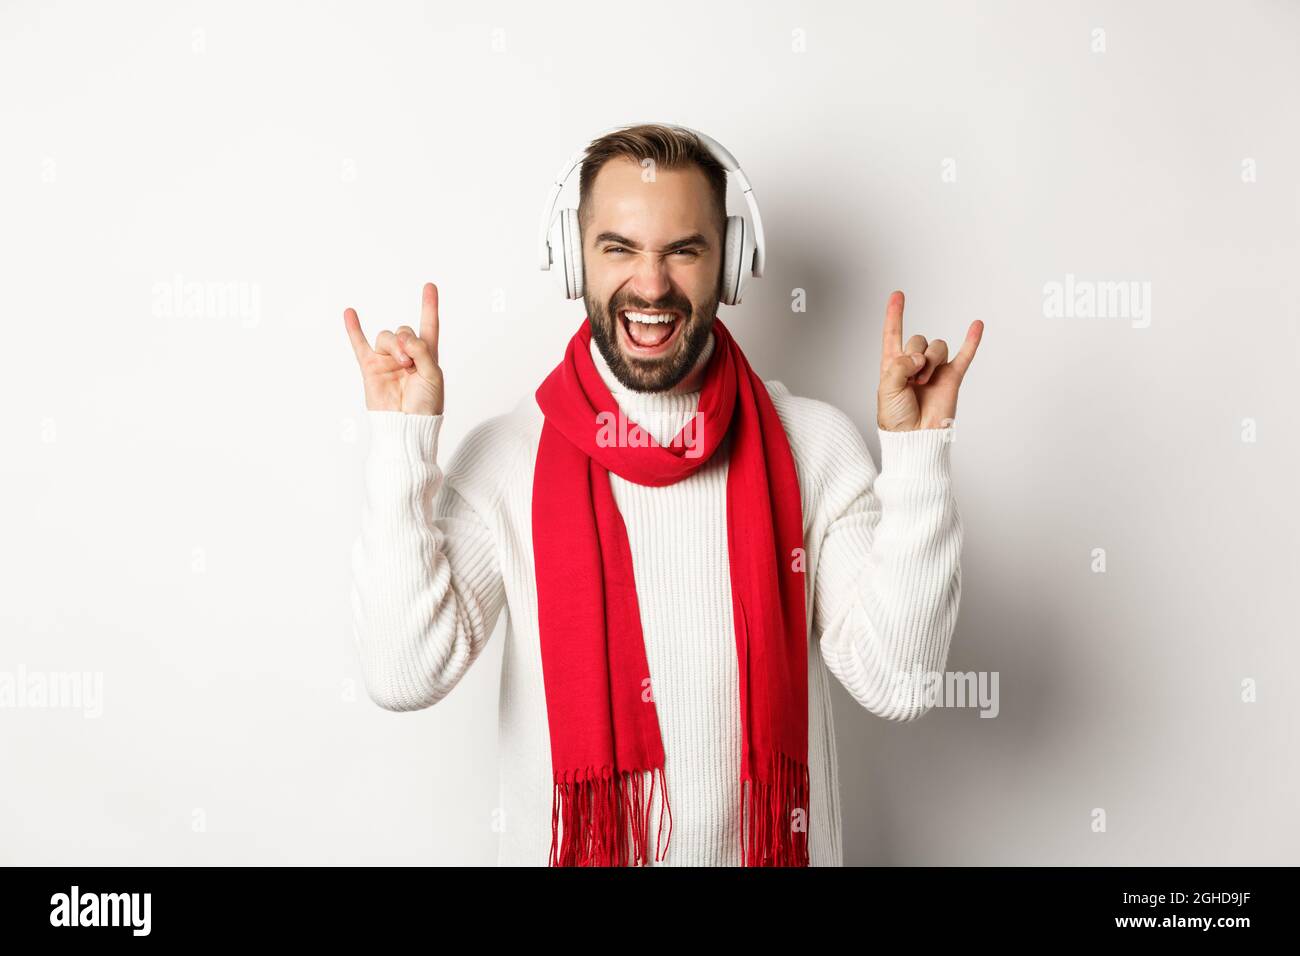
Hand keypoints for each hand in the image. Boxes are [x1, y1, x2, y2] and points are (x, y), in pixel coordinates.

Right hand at [344, 282, 443, 415]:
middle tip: (410, 362)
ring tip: (401, 364)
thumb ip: (422, 351)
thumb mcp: (433, 376)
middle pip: (403, 330)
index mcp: (427, 355)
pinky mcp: (370, 367)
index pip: (429, 325)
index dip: (429, 306)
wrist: (407, 426)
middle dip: (407, 341)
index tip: (430, 287)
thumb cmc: (426, 406)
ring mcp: (387, 360)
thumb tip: (403, 337)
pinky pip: (359, 344)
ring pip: (386, 337)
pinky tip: (350, 313)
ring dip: (393, 346)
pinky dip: (354, 329)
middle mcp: (406, 355)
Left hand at [877, 290, 981, 431]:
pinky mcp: (952, 377)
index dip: (894, 314)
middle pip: (918, 339)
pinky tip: (977, 324)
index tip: (897, 295)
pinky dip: (971, 340)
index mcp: (894, 365)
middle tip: (912, 377)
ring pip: (937, 346)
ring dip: (930, 361)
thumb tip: (920, 357)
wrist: (915, 437)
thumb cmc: (896, 418)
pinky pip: (965, 355)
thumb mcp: (887, 388)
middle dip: (914, 355)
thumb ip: (900, 365)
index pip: (893, 334)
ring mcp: (935, 370)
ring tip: (924, 381)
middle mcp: (914, 364)